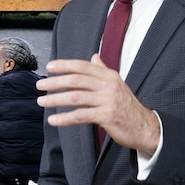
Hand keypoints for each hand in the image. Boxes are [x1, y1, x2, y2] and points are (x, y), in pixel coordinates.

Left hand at [36, 53, 159, 154]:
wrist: (145, 127)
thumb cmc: (127, 106)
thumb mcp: (117, 84)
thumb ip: (103, 70)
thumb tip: (93, 57)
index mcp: (109, 75)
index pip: (82, 66)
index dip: (64, 65)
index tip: (49, 67)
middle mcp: (108, 85)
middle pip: (76, 80)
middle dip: (55, 82)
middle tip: (40, 85)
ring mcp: (108, 100)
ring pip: (76, 97)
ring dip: (56, 99)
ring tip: (42, 102)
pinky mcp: (107, 116)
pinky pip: (81, 115)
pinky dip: (65, 118)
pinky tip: (53, 119)